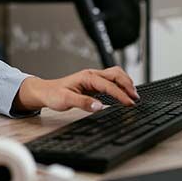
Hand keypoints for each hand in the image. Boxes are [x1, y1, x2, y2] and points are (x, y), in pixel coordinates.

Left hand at [12, 67, 139, 113]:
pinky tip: (123, 93)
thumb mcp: (66, 100)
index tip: (130, 103)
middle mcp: (92, 75)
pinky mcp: (94, 83)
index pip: (109, 85)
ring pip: (115, 75)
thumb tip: (99, 106)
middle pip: (116, 74)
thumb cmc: (54, 94)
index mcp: (87, 77)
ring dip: (126, 83)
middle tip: (136, 98)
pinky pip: (111, 80)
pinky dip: (121, 85)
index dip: (121, 94)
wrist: (46, 91)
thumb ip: (83, 103)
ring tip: (133, 95)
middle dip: (128, 85)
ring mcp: (93, 78)